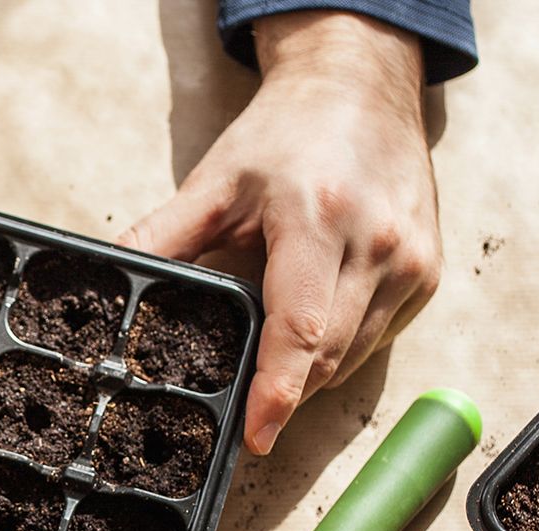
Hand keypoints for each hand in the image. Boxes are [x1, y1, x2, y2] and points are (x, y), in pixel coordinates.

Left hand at [121, 11, 440, 453]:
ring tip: (269, 388)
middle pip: (328, 354)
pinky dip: (340, 351)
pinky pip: (377, 337)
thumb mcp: (214, 182)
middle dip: (285, 395)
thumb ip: (160, 237)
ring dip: (311, 378)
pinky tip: (308, 344)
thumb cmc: (286, 133)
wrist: (360, 85)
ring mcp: (411, 261)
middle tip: (244, 423)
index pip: (300, 327)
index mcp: (317, 219)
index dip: (276, 391)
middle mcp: (376, 244)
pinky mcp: (427, 271)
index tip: (256, 437)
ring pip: (355, 354)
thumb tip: (110, 280)